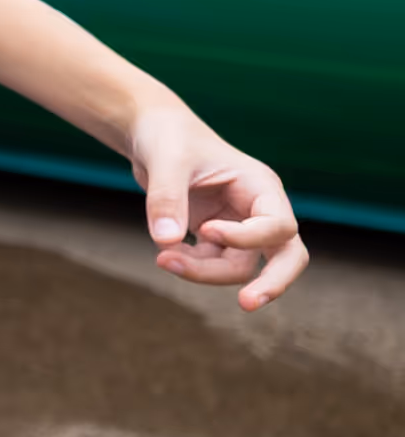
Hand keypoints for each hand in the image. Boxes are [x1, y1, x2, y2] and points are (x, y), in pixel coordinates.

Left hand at [126, 101, 307, 308]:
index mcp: (261, 186)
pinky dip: (191, 266)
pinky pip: (212, 264)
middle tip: (247, 304)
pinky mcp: (214, 237)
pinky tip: (164, 254)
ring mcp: (238, 226)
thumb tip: (165, 241)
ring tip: (163, 259)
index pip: (277, 226)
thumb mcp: (165, 161)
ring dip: (205, 272)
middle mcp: (257, 210)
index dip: (246, 238)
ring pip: (240, 267)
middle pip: (287, 256)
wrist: (150, 132)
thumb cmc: (167, 138)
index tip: (205, 230)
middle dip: (272, 283)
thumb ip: (166, 199)